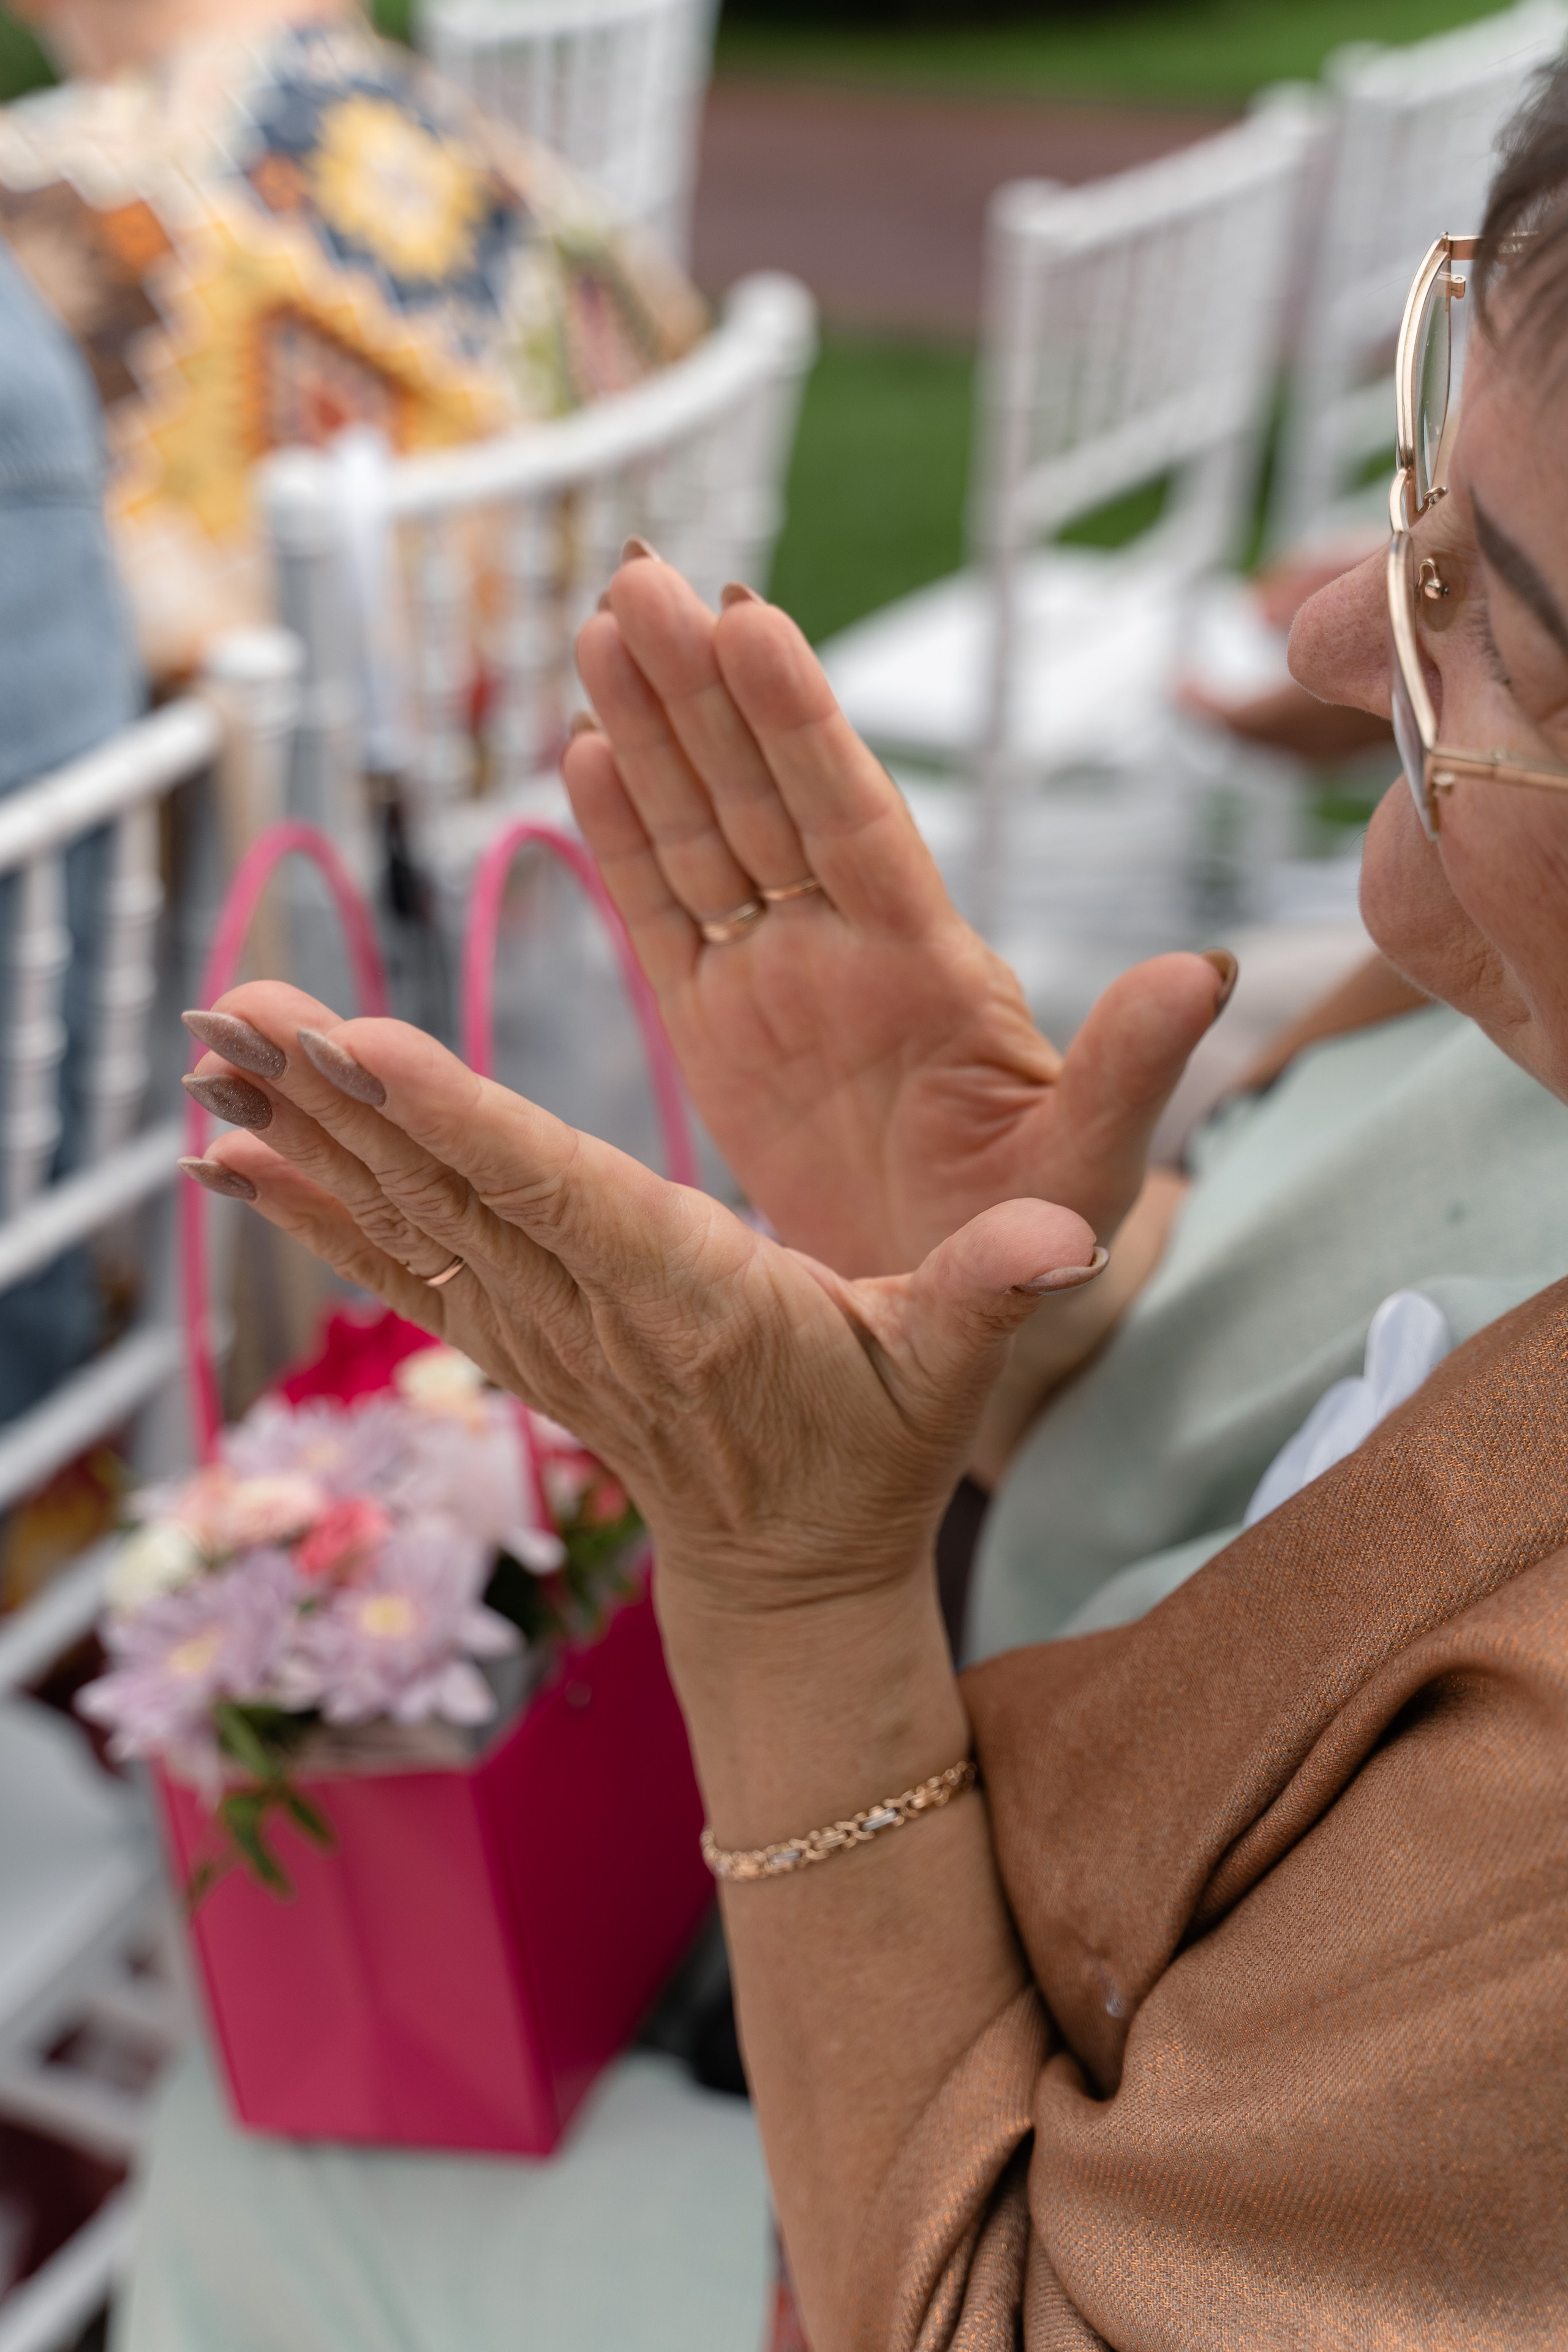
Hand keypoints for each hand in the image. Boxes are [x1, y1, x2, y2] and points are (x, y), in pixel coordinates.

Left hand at [184, 985, 1078, 2336]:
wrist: (789, 1574)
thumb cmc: (875, 1451)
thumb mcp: (953, 1370)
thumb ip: (998, 1290)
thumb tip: (1068, 1233)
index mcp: (694, 1303)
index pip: (567, 1200)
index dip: (467, 1125)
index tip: (363, 1050)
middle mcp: (592, 1317)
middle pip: (449, 1194)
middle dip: (335, 1101)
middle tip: (228, 1008)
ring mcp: (536, 1335)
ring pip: (401, 1220)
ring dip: (297, 1135)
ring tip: (200, 1046)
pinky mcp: (510, 1340)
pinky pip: (396, 1261)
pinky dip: (310, 1204)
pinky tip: (229, 1152)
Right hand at [565, 560, 1233, 1276]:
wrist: (959, 1304)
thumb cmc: (1035, 1232)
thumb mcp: (1090, 1158)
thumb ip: (1130, 1066)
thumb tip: (1200, 971)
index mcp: (928, 965)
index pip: (854, 819)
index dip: (799, 722)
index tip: (749, 621)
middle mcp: (844, 949)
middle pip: (762, 796)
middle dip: (701, 689)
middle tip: (642, 578)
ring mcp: (775, 982)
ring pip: (702, 836)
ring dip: (651, 734)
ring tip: (603, 629)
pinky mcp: (715, 1032)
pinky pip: (661, 921)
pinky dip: (621, 842)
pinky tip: (586, 754)